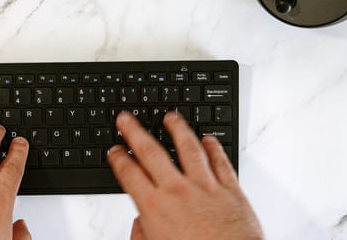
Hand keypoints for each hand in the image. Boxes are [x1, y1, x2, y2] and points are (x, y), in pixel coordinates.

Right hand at [108, 112, 262, 239]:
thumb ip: (142, 235)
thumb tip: (140, 224)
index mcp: (156, 207)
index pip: (130, 174)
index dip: (119, 159)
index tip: (115, 150)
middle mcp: (178, 192)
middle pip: (151, 152)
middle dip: (135, 132)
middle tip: (127, 119)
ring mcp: (206, 188)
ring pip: (189, 148)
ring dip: (178, 130)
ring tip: (170, 117)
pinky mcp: (231, 192)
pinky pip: (221, 162)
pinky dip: (214, 148)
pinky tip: (209, 139)